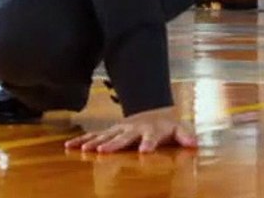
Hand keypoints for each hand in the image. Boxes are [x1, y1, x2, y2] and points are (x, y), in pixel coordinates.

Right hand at [64, 107, 197, 152]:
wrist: (151, 111)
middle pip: (123, 138)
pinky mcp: (109, 131)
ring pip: (104, 136)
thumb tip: (194, 144)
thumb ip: (186, 136)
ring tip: (81, 149)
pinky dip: (81, 140)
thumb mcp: (179, 129)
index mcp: (151, 130)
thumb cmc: (166, 126)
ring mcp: (119, 129)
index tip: (144, 152)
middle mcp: (132, 129)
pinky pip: (93, 136)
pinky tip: (69, 146)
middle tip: (104, 151)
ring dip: (93, 142)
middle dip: (114, 144)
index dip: (148, 144)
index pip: (150, 138)